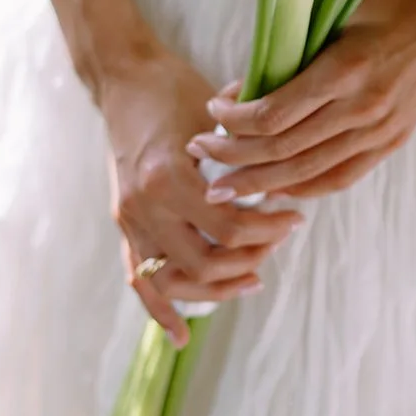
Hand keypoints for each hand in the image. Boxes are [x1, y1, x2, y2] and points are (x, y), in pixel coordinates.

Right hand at [99, 49, 306, 346]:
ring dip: (216, 288)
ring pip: (175, 279)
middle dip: (250, 258)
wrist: (124, 79)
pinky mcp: (121, 223)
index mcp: (169, 174)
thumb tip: (282, 181)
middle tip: (278, 241)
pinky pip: (139, 279)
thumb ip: (241, 154)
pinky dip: (160, 311)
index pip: (229, 226)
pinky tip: (181, 337)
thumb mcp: (212, 113)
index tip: (295, 218)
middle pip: (205, 262)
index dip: (268, 228)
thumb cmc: (174, 88)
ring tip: (252, 276)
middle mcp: (144, 202)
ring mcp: (128, 217)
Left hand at [188, 0, 415, 201]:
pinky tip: (277, 187)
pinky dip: (303, 186)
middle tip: (199, 155)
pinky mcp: (392, 140)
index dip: (233, 122)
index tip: (211, 111)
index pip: (273, 115)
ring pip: (308, 173)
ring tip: (225, 186)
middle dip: (234, 158)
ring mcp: (380, 130)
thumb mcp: (334, 14)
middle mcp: (362, 108)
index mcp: (344, 70)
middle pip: (283, 152)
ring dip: (261, 181)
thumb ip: (293, 51)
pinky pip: (340, 176)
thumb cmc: (387, 1)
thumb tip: (245, 86)